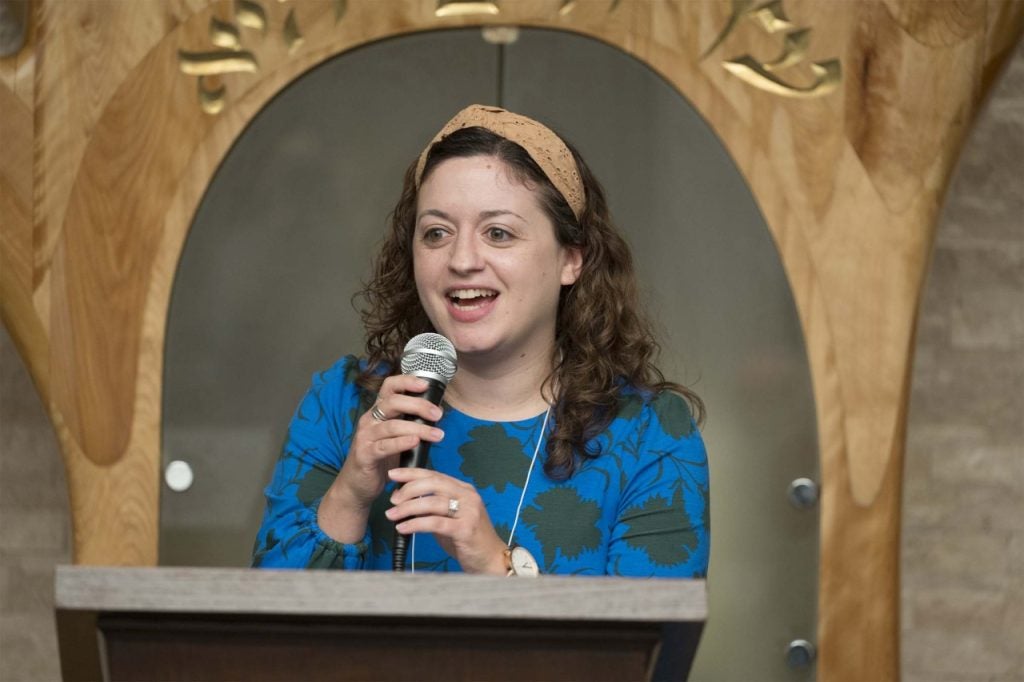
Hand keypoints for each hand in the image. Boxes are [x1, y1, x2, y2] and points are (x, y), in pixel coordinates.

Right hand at [317, 375, 443, 542]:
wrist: (357, 486)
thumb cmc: (380, 459)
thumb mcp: (395, 437)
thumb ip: (410, 423)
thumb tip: (436, 412)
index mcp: (378, 412)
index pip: (389, 386)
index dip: (406, 381)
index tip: (426, 384)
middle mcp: (369, 420)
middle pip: (393, 402)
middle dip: (418, 405)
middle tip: (438, 414)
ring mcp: (365, 436)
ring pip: (392, 425)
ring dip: (418, 428)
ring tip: (436, 435)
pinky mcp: (364, 454)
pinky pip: (384, 446)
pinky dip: (401, 443)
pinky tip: (415, 442)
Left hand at [386, 468, 507, 574]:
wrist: (491, 559)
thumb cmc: (469, 539)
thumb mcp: (450, 518)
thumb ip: (433, 508)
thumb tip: (406, 500)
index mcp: (464, 490)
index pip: (435, 475)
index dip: (412, 473)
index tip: (394, 474)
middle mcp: (468, 496)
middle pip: (433, 484)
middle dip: (408, 489)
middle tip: (392, 499)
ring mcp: (469, 512)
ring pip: (432, 503)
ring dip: (407, 508)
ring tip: (392, 515)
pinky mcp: (465, 529)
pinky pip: (435, 523)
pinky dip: (415, 524)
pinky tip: (403, 528)